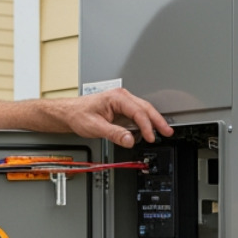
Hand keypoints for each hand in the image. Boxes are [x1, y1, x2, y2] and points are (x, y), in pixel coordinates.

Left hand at [57, 88, 171, 147]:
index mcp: (116, 97)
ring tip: (161, 132)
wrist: (70, 113)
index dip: (147, 125)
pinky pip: (137, 114)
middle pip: (145, 108)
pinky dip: (144, 122)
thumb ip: (114, 134)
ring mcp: (122, 102)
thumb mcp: (95, 127)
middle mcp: (121, 97)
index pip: (138, 111)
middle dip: (158, 120)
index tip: (151, 136)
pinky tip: (147, 130)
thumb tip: (129, 140)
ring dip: (152, 121)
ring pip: (143, 110)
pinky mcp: (122, 109)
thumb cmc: (79, 114)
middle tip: (168, 132)